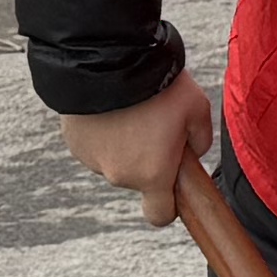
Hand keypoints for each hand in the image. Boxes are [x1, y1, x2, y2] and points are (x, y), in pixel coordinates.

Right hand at [57, 74, 213, 206]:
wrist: (109, 60)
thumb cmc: (160, 85)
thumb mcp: (198, 108)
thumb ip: (201, 140)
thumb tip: (193, 151)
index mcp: (153, 175)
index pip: (159, 215)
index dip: (169, 205)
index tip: (173, 185)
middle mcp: (120, 176)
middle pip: (138, 179)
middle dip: (149, 159)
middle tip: (156, 124)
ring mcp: (93, 161)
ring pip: (115, 160)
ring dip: (124, 145)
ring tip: (132, 110)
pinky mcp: (75, 143)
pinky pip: (96, 145)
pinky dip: (104, 133)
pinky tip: (111, 107)